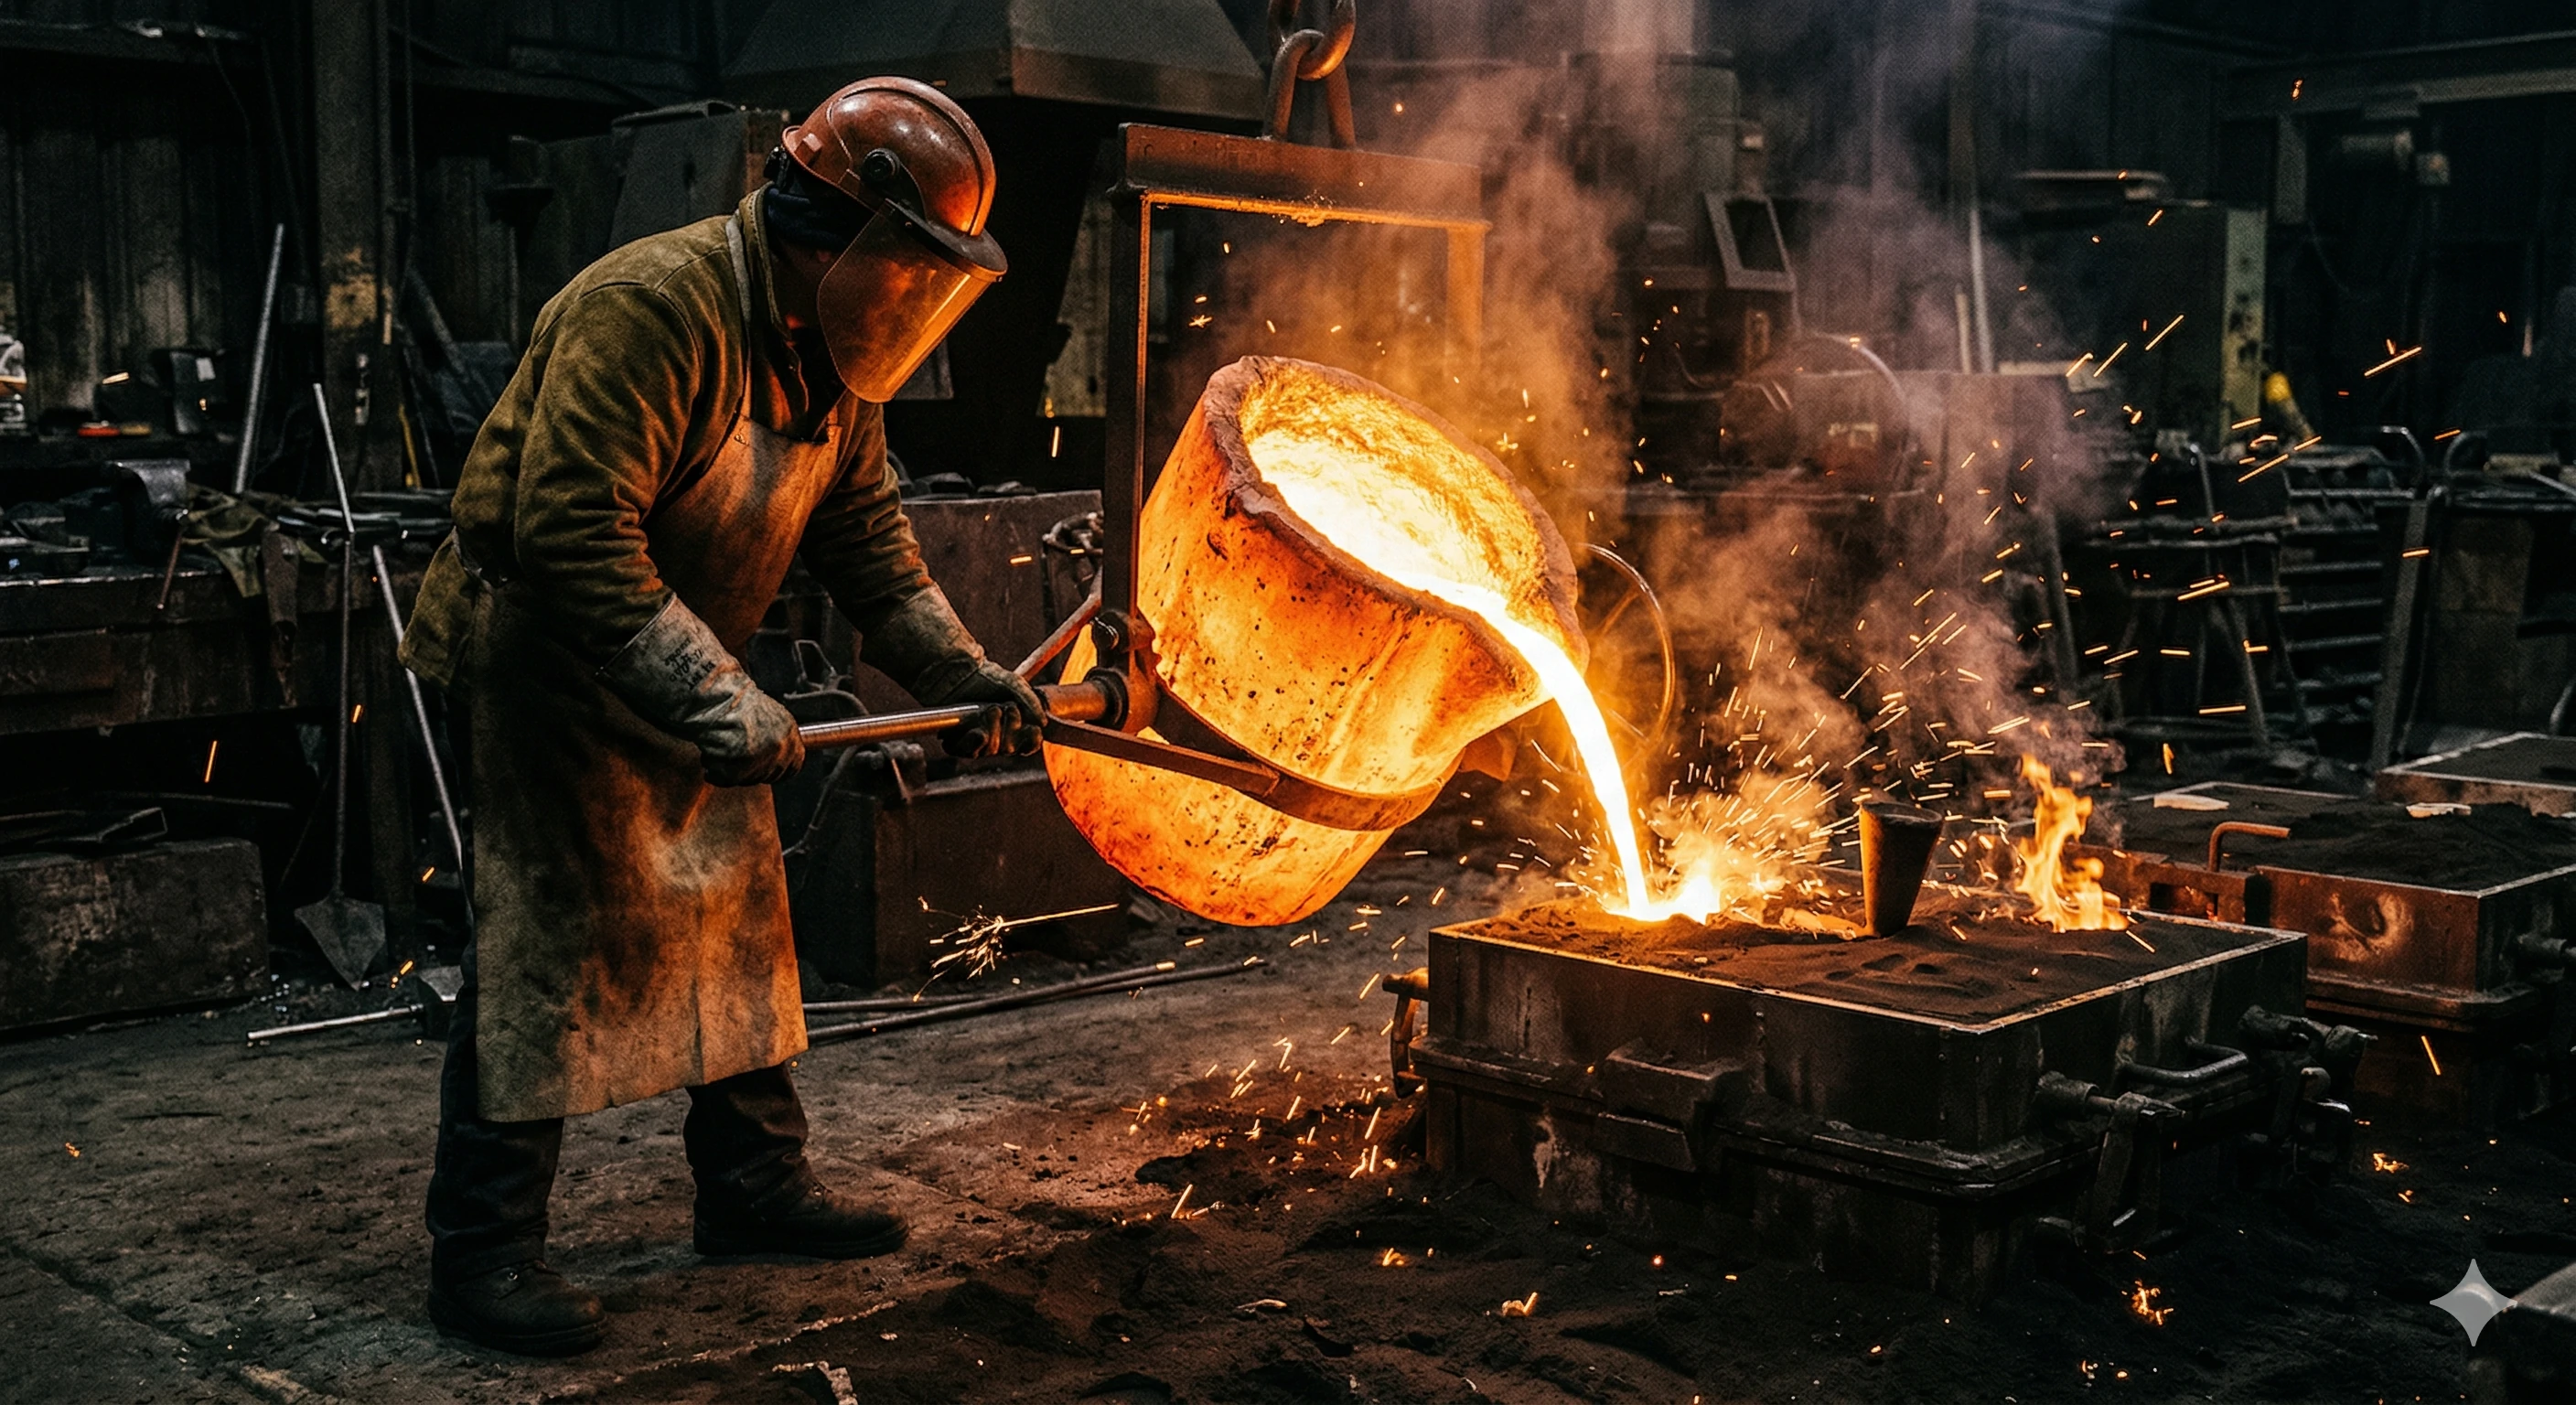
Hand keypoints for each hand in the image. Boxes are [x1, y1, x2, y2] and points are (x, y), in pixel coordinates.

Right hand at [600, 596, 805, 786]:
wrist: (714, 696)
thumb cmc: (733, 699)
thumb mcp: (767, 714)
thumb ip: (775, 735)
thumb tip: (776, 754)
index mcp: (789, 732)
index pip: (794, 765)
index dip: (777, 768)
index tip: (763, 767)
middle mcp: (779, 747)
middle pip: (769, 775)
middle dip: (751, 769)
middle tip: (733, 756)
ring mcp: (761, 759)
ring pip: (747, 779)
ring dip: (731, 768)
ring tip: (719, 748)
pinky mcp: (740, 769)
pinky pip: (725, 779)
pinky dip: (714, 772)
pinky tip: (708, 756)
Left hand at [937, 661, 1044, 759]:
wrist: (958, 672)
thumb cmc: (986, 677)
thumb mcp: (1014, 685)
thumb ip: (1031, 702)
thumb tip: (1043, 723)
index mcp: (1012, 727)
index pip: (1027, 745)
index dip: (1031, 741)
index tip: (1032, 729)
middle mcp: (995, 737)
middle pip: (1009, 749)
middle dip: (1010, 728)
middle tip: (1006, 707)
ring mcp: (976, 741)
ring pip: (990, 751)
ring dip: (994, 731)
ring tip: (991, 709)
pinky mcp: (956, 741)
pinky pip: (968, 751)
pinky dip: (974, 742)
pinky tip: (978, 730)